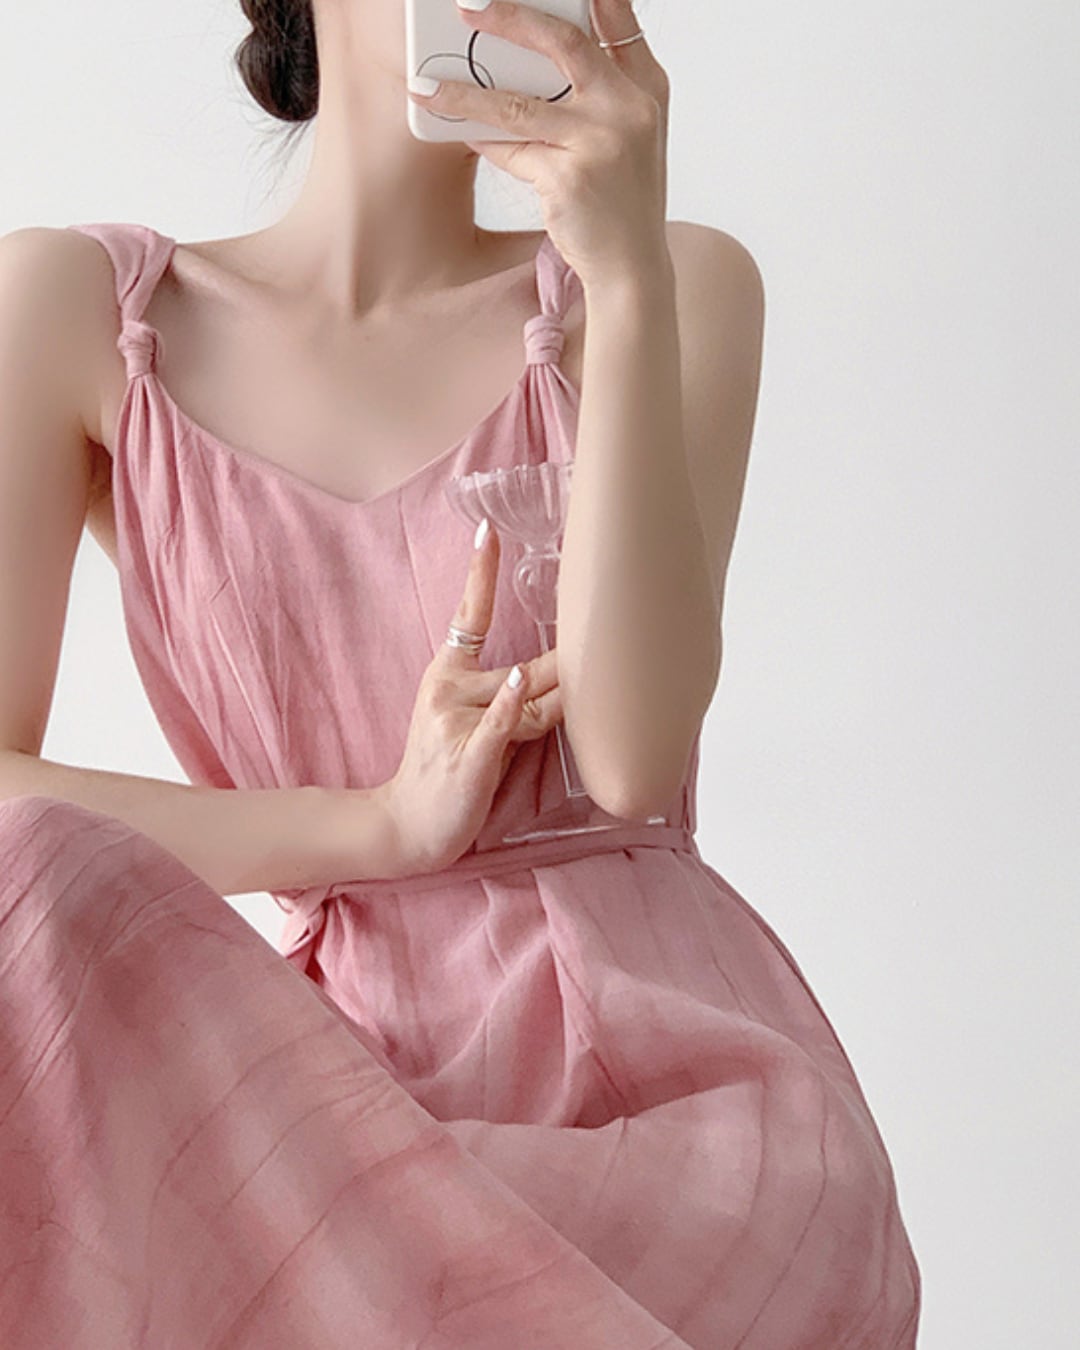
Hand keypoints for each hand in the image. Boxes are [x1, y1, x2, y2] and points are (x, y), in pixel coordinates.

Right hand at [381, 517, 562, 875]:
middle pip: (528, 668)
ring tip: (585, 698)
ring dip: (562, 705)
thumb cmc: (445, 769)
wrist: (406, 825)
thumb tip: (568, 671)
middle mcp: (449, 689)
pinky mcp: (468, 754)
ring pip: (529, 700)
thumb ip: (512, 693)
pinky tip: (517, 685)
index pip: (470, 615)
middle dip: (568, 664)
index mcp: (447, 673)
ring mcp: (456, 720)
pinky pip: (499, 725)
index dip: (480, 573)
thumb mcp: (468, 719)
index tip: (488, 531)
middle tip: (604, 627)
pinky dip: (510, 706)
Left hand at [407, 0, 670, 287]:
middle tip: (466, 6)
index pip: (616, 16)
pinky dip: (485, 142)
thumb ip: (601, 89)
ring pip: (517, 104)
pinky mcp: (568, 178)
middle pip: (563, 42)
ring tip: (426, 88)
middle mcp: (628, 107)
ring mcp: (599, 142)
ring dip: (465, 95)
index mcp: (647, 87)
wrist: (632, 266)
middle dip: (509, 17)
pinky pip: (511, 151)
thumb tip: (535, 51)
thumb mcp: (630, 133)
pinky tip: (462, 133)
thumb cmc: (624, 199)